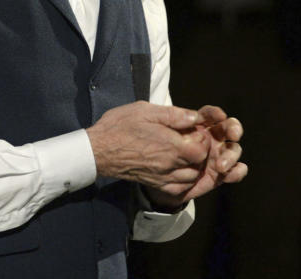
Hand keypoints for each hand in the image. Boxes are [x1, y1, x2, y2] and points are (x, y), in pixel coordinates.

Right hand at [86, 102, 213, 196]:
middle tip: (190, 139)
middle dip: (200, 152)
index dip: (202, 138)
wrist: (98, 150)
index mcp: (170, 145)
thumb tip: (195, 116)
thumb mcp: (145, 110)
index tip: (194, 129)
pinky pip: (178, 188)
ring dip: (194, 166)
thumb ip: (173, 114)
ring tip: (185, 152)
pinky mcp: (155, 184)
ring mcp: (162, 177)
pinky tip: (178, 168)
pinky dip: (184, 180)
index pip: (202, 149)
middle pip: (199, 165)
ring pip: (191, 178)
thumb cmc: (119, 127)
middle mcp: (169, 165)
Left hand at [145, 109, 247, 207]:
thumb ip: (172, 117)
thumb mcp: (152, 122)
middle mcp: (210, 138)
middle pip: (228, 130)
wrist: (144, 170)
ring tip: (220, 164)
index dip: (215, 114)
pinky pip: (233, 172)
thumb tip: (193, 116)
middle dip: (233, 129)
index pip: (210, 115)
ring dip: (231, 155)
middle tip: (232, 134)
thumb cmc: (146, 141)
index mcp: (197, 124)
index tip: (218, 115)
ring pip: (232, 151)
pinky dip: (237, 172)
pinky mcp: (216, 175)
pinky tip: (230, 172)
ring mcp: (215, 156)